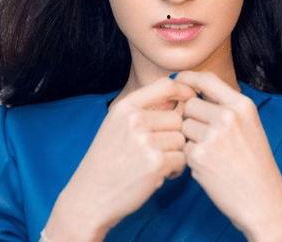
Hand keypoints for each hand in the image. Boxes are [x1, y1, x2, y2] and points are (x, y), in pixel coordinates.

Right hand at [44, 76, 195, 241]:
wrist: (89, 197)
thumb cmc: (107, 161)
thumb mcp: (116, 125)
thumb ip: (144, 109)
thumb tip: (178, 97)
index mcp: (126, 107)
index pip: (166, 85)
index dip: (184, 90)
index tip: (192, 99)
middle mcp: (135, 120)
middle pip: (178, 117)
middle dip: (174, 134)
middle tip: (160, 150)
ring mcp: (145, 141)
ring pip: (181, 139)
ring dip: (175, 153)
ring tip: (157, 163)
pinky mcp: (156, 163)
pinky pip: (182, 159)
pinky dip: (175, 169)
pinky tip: (159, 175)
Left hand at [174, 71, 281, 240]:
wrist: (263, 200)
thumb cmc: (254, 162)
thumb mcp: (249, 124)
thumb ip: (225, 106)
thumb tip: (192, 89)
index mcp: (242, 105)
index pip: (206, 79)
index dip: (188, 78)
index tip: (179, 81)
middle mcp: (228, 116)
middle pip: (190, 104)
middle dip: (191, 117)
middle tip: (205, 135)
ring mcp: (213, 135)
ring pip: (183, 125)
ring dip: (190, 138)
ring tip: (210, 153)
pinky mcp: (200, 156)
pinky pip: (183, 146)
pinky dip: (190, 156)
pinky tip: (208, 166)